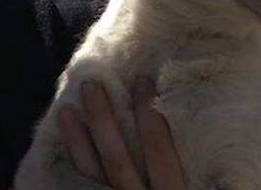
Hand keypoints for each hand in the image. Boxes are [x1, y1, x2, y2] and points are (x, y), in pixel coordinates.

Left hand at [58, 78, 184, 189]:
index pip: (157, 147)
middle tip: (92, 84)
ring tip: (66, 108)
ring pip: (93, 172)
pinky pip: (83, 183)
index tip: (143, 80)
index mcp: (170, 189)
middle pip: (118, 156)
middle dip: (103, 119)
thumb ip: (189, 164)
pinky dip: (74, 162)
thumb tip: (195, 123)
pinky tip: (65, 144)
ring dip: (78, 140)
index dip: (149, 112)